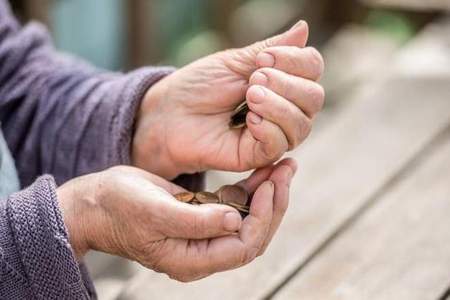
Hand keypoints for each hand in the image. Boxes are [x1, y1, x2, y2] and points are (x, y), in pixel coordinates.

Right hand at [56, 159, 295, 281]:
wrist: (95, 203)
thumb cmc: (118, 206)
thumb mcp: (153, 211)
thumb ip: (195, 221)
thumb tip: (236, 221)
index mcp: (191, 260)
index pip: (242, 246)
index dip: (262, 217)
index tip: (270, 185)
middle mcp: (201, 252)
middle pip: (252, 235)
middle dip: (273, 204)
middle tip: (286, 170)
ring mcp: (202, 235)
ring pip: (248, 219)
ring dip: (267, 193)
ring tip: (283, 166)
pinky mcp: (201, 215)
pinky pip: (234, 205)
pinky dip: (250, 188)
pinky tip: (263, 170)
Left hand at [133, 21, 323, 178]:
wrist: (169, 114)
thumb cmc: (199, 86)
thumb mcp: (235, 61)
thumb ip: (272, 49)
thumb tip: (304, 28)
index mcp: (281, 82)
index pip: (312, 68)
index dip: (296, 60)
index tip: (263, 58)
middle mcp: (284, 108)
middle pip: (314, 98)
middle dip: (287, 84)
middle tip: (253, 79)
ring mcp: (273, 133)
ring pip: (302, 124)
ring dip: (277, 106)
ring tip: (249, 96)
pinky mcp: (258, 156)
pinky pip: (281, 145)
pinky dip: (269, 128)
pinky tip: (250, 120)